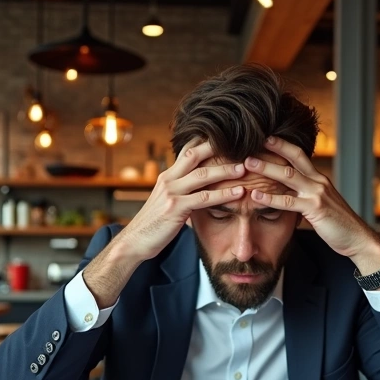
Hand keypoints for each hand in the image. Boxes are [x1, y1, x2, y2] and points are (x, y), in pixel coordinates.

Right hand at [113, 139, 246, 263]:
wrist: (134, 242)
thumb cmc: (153, 224)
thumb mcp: (165, 201)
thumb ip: (180, 191)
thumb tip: (198, 187)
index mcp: (167, 176)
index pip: (187, 150)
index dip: (206, 142)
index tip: (227, 137)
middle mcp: (168, 179)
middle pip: (194, 154)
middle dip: (218, 147)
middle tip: (240, 144)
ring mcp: (171, 192)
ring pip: (202, 175)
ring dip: (226, 171)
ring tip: (245, 168)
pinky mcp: (175, 208)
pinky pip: (204, 198)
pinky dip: (224, 194)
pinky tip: (239, 193)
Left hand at [244, 137, 379, 272]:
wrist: (357, 238)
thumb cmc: (338, 224)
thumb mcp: (321, 204)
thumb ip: (306, 196)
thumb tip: (289, 194)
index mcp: (319, 179)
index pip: (299, 156)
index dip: (282, 145)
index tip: (265, 138)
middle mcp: (318, 182)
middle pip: (293, 159)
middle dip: (272, 148)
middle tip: (251, 143)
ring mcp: (317, 194)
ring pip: (288, 176)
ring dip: (266, 168)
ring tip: (247, 164)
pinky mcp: (315, 209)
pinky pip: (289, 201)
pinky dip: (270, 197)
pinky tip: (256, 195)